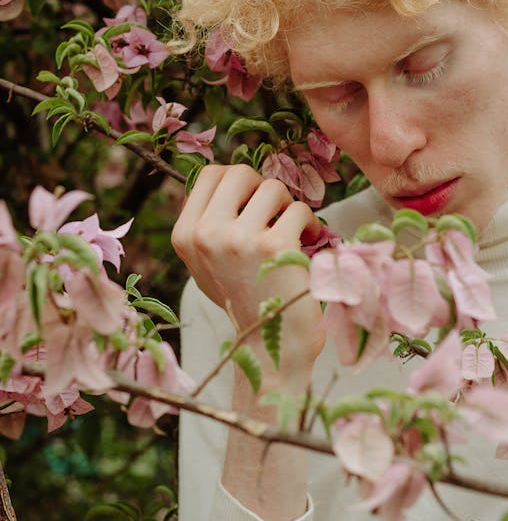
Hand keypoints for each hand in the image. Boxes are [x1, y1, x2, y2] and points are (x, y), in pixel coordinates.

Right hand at [171, 163, 324, 377]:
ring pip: (272, 188)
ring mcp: (238, 239)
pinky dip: (310, 223)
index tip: (253, 201)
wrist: (269, 348)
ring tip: (292, 230)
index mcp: (184, 236)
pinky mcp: (272, 247)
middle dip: (264, 188)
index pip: (209, 175)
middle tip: (276, 213)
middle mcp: (205, 235)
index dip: (238, 181)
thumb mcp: (208, 265)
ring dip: (289, 206)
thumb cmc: (244, 302)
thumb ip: (208, 224)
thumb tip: (221, 180)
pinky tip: (308, 242)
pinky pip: (299, 210)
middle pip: (238, 173)